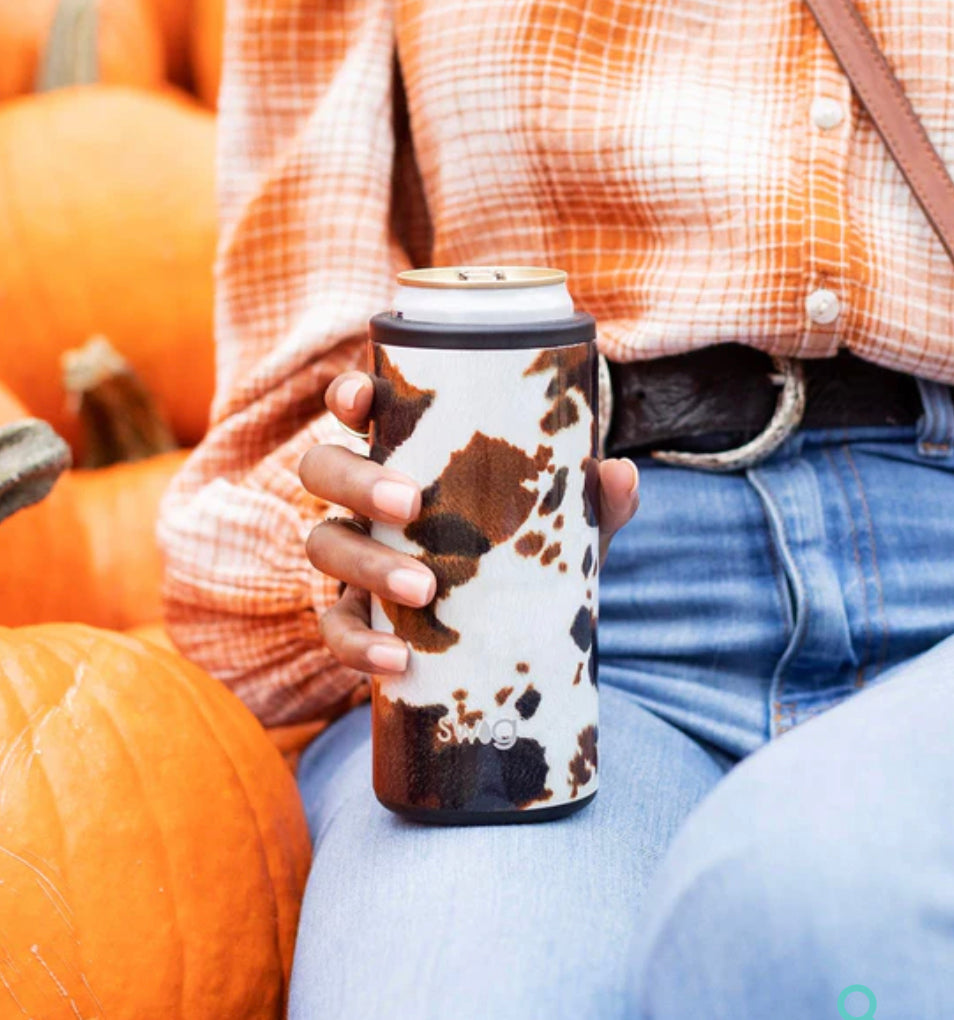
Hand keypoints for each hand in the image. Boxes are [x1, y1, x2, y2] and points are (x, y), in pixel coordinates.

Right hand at [300, 371, 639, 674]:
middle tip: (410, 504)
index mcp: (405, 454)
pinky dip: (356, 645)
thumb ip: (594, 500)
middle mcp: (365, 500)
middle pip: (322, 469)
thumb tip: (620, 473)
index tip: (361, 401)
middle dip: (354, 480)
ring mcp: (354, 557)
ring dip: (364, 563)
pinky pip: (335, 627)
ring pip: (322, 544)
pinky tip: (396, 659)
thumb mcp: (562, 524)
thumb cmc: (526, 548)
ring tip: (423, 588)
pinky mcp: (357, 616)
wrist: (513, 629)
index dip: (347, 395)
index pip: (358, 408)